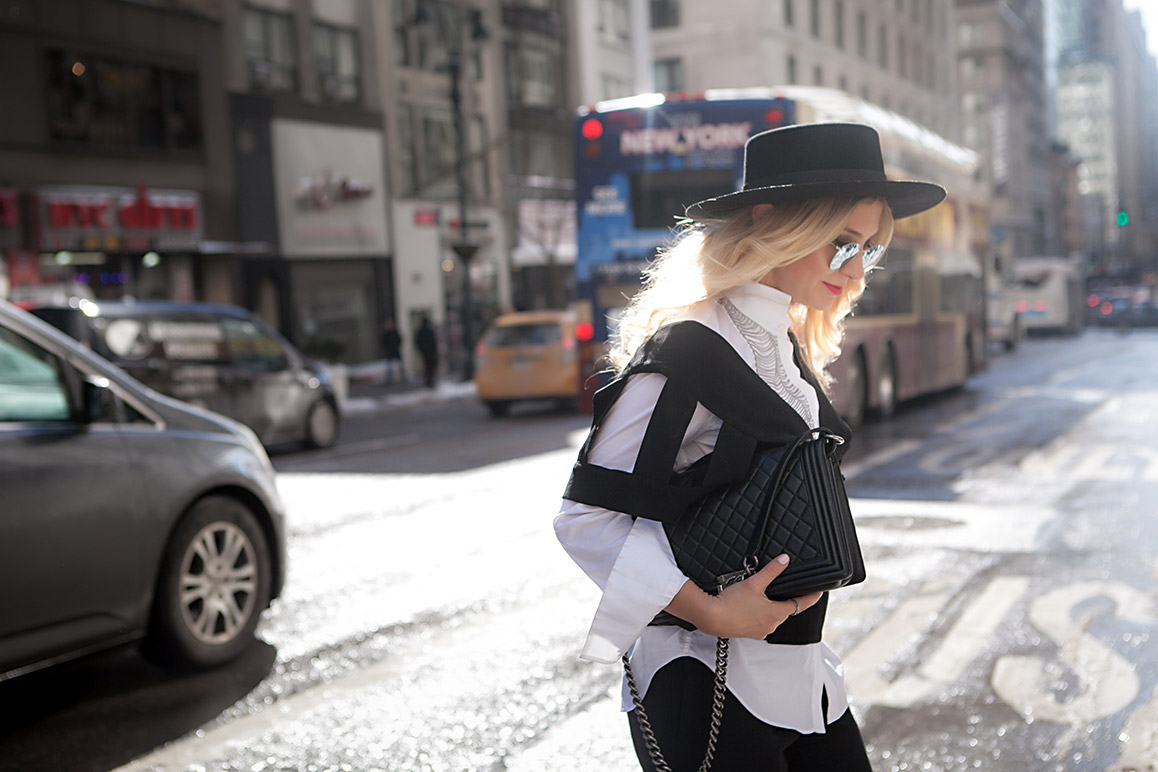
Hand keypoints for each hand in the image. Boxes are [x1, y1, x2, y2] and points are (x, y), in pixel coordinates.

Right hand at [665, 555, 822, 639]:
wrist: (712, 618)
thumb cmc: (731, 603)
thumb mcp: (754, 583)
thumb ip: (772, 571)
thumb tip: (784, 560)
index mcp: (777, 613)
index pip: (801, 604)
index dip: (811, 598)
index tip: (819, 593)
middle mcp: (771, 625)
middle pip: (786, 610)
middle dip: (785, 600)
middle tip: (780, 588)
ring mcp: (761, 631)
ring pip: (773, 617)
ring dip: (771, 607)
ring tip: (759, 596)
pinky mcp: (750, 633)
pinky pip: (762, 622)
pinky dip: (760, 614)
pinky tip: (749, 607)